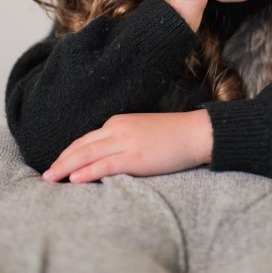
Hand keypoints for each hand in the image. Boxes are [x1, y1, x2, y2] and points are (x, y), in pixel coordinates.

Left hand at [41, 110, 212, 183]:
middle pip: (82, 145)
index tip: (57, 163)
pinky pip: (106, 165)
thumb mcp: (140, 131)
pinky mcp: (136, 157)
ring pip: (88, 154)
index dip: (68, 152)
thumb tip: (106, 154)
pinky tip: (74, 179)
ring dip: (66, 167)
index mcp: (118, 121)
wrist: (194, 132)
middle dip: (61, 160)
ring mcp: (126, 142)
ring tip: (51, 178)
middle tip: (46, 174)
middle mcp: (118, 128)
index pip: (86, 138)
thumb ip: (122, 139)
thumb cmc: (171, 134)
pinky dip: (88, 172)